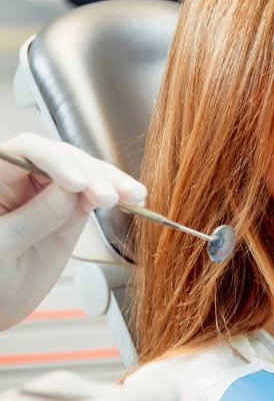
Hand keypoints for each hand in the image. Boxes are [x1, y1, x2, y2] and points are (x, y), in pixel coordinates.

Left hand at [0, 134, 146, 329]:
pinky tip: (133, 199)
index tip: (77, 184)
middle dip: (91, 174)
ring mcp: (47, 194)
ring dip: (111, 182)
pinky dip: (116, 196)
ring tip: (132, 196)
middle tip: (109, 197)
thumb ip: (34, 218)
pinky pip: (95, 195)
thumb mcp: (3, 249)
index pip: (27, 151)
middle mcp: (21, 180)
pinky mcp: (68, 210)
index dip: (56, 161)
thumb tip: (70, 192)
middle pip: (63, 158)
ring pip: (85, 173)